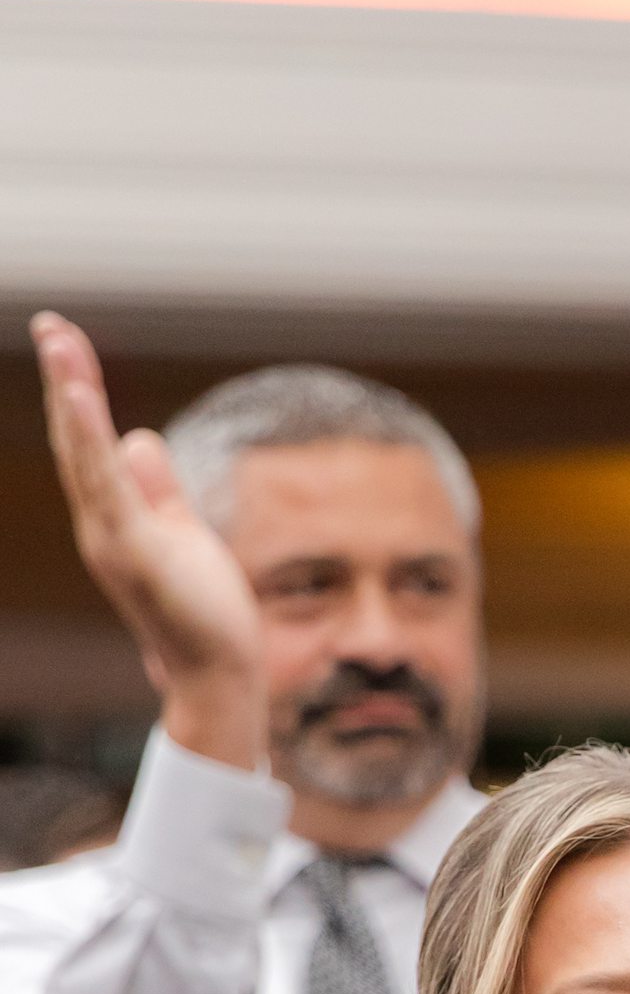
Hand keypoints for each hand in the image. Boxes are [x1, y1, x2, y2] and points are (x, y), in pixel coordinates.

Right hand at [33, 313, 266, 764]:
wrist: (216, 671)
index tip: (64, 340)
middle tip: (50, 322)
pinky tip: (82, 401)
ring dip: (71, 397)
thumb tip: (139, 438)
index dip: (75, 392)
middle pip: (76, 440)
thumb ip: (158, 488)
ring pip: (84, 456)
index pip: (88, 444)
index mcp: (112, 517)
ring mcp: (111, 538)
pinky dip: (91, 440)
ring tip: (59, 343)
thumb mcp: (180, 532)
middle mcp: (100, 525)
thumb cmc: (202, 610)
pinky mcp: (132, 551)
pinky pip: (107, 485)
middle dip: (64, 379)